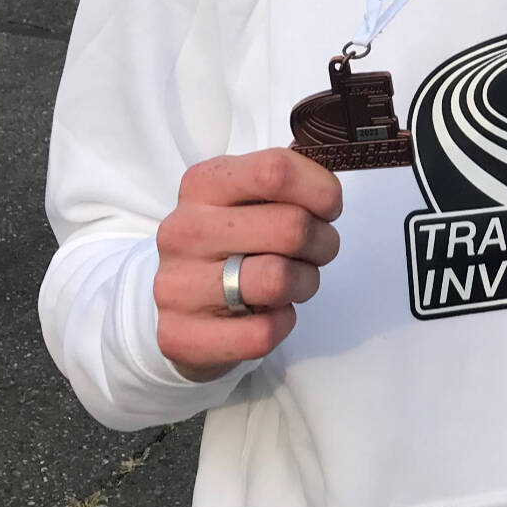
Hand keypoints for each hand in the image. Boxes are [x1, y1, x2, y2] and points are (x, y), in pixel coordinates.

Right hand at [154, 148, 341, 380]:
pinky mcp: (181, 335)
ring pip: (278, 280)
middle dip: (323, 242)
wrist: (178, 304)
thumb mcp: (245, 198)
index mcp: (203, 185)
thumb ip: (284, 184)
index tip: (328, 208)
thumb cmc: (228, 243)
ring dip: (305, 283)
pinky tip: (270, 313)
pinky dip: (282, 323)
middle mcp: (185, 230)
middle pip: (290, 228)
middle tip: (318, 249)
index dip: (321, 191)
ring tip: (295, 281)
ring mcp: (178, 285)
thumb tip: (328, 188)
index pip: (275, 172)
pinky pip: (262, 332)